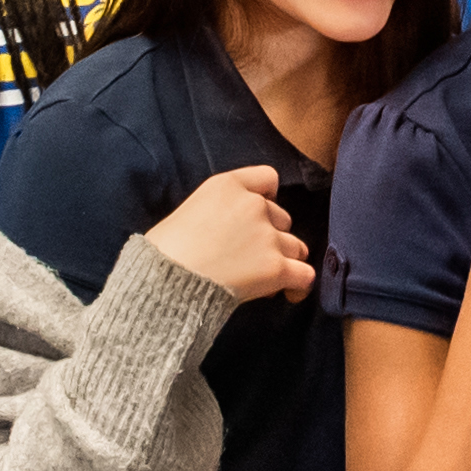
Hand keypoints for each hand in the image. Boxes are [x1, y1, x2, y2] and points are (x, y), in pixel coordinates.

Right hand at [152, 163, 311, 304]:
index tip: (260, 216)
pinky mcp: (276, 267)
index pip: (268, 178)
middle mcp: (253, 205)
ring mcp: (267, 236)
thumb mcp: (189, 210)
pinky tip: (290, 293)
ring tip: (262, 279)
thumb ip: (218, 210)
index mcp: (228, 186)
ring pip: (296, 247)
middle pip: (282, 219)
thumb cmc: (165, 252)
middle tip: (250, 259)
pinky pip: (305, 274)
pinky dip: (299, 284)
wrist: (165, 281)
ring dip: (285, 261)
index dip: (268, 198)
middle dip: (272, 237)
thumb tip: (231, 233)